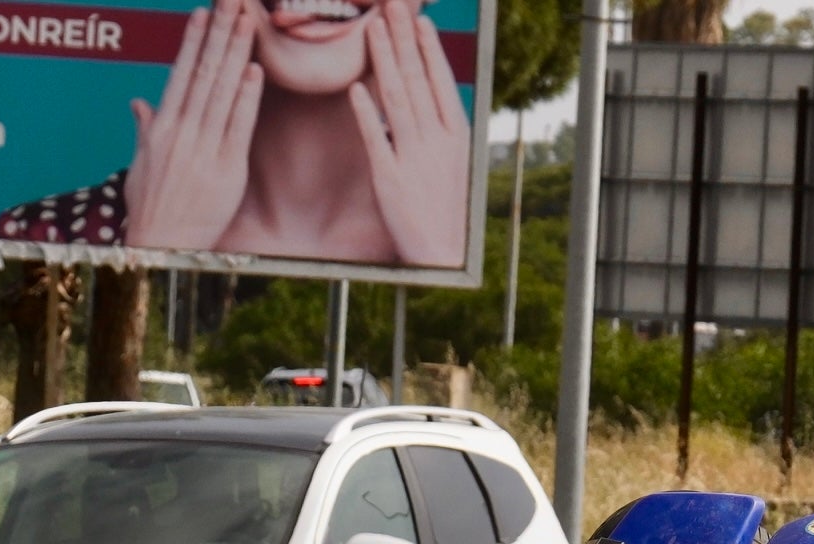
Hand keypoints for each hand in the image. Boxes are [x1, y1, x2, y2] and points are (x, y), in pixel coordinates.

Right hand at [125, 0, 263, 249]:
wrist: (163, 249)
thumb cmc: (151, 210)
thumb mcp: (141, 166)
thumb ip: (145, 131)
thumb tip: (139, 103)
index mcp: (161, 129)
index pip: (180, 75)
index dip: (194, 41)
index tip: (204, 13)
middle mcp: (181, 134)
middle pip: (204, 73)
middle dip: (220, 34)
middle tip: (234, 2)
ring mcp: (204, 150)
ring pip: (222, 92)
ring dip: (237, 53)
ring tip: (247, 21)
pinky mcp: (227, 171)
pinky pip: (239, 126)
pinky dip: (247, 97)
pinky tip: (255, 70)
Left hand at [349, 1, 470, 266]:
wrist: (441, 250)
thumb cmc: (445, 205)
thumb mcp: (453, 161)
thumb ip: (440, 127)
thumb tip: (428, 93)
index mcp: (456, 135)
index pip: (439, 81)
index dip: (426, 47)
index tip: (416, 19)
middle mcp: (437, 141)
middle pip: (417, 80)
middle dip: (402, 40)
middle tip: (391, 6)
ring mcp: (413, 157)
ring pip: (397, 99)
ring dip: (384, 61)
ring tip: (373, 29)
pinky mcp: (390, 178)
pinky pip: (377, 137)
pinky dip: (367, 111)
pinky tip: (357, 86)